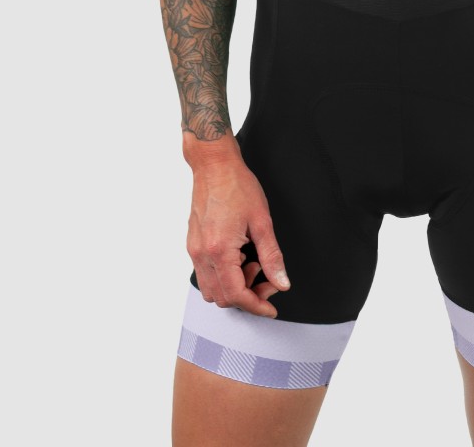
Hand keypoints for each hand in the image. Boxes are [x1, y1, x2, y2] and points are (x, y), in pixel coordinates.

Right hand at [186, 156, 290, 316]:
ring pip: (210, 289)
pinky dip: (223, 275)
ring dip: (233, 286)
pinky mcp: (192, 244)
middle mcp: (202, 254)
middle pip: (222, 298)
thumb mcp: (262, 221)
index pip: (236, 295)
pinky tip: (239, 256)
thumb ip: (272, 256)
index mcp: (220, 250)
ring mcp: (194, 250)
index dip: (256, 305)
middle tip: (267, 278)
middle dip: (247, 295)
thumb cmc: (237, 186)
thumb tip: (281, 281)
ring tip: (252, 263)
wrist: (214, 166)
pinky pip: (205, 273)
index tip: (270, 307)